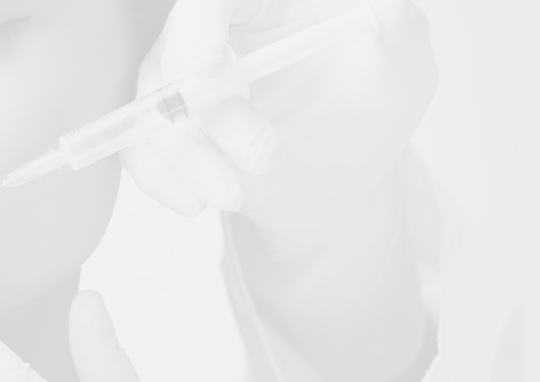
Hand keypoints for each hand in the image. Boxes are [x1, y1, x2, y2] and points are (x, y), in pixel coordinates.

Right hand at [122, 0, 436, 381]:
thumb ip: (397, 29)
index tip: (208, 70)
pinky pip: (136, 148)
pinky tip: (194, 203)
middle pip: (173, 57)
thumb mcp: (403, 65)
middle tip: (259, 158)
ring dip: (186, 158)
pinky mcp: (165, 130)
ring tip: (232, 195)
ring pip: (151, 109)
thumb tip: (384, 8)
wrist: (341, 180)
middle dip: (209, 117)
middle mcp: (213, 35)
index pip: (212, 2)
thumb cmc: (370, 108)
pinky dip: (160, 179)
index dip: (199, 32)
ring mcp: (182, 84)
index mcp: (265, 3)